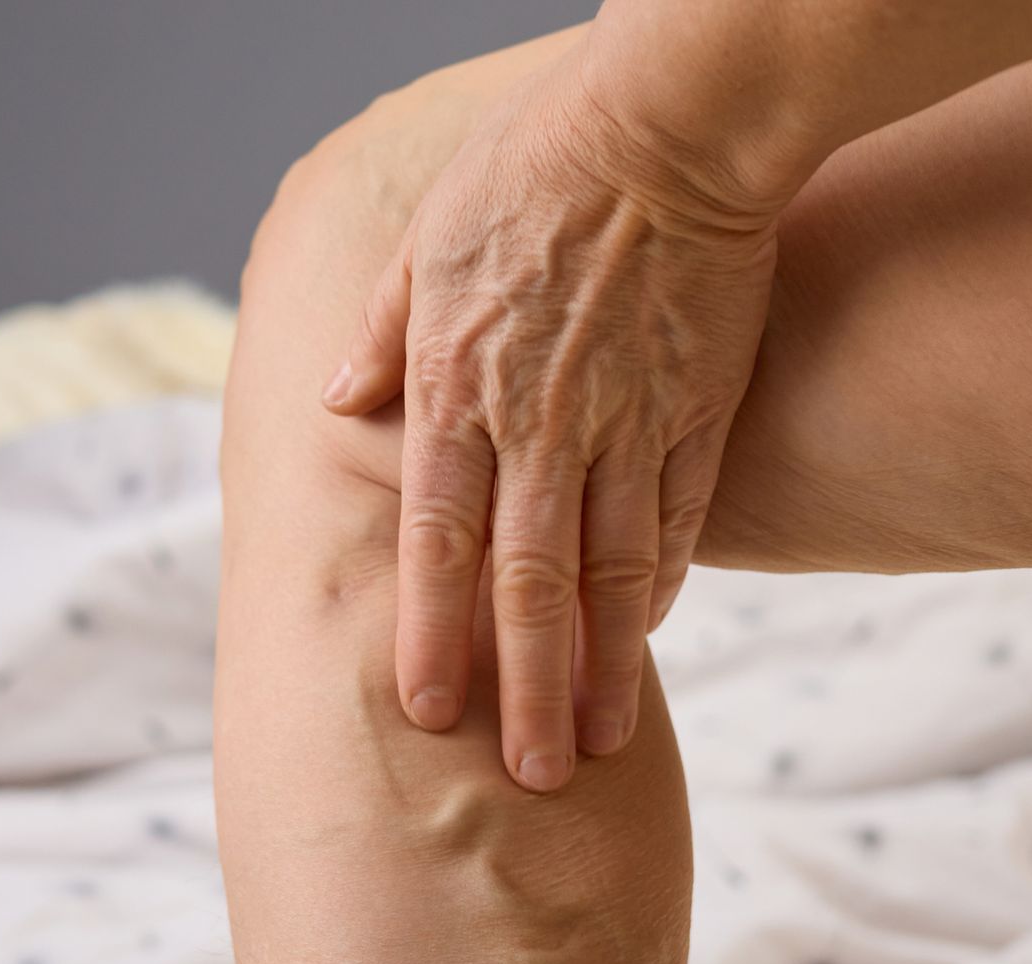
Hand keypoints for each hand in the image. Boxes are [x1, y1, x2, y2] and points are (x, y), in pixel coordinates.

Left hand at [321, 55, 779, 791]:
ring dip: (603, 665)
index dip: (432, 630)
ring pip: (610, 570)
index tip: (426, 709)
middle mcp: (538, 425)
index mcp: (459, 390)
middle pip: (527, 582)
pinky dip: (658, 583)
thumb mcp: (428, 241)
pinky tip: (647, 638)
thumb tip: (335, 399)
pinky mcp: (697, 409)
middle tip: (528, 774)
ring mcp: (624, 422)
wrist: (669, 120)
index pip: (437, 540)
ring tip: (597, 741)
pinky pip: (677, 516)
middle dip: (524, 687)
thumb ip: (383, 334)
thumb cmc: (535, 166)